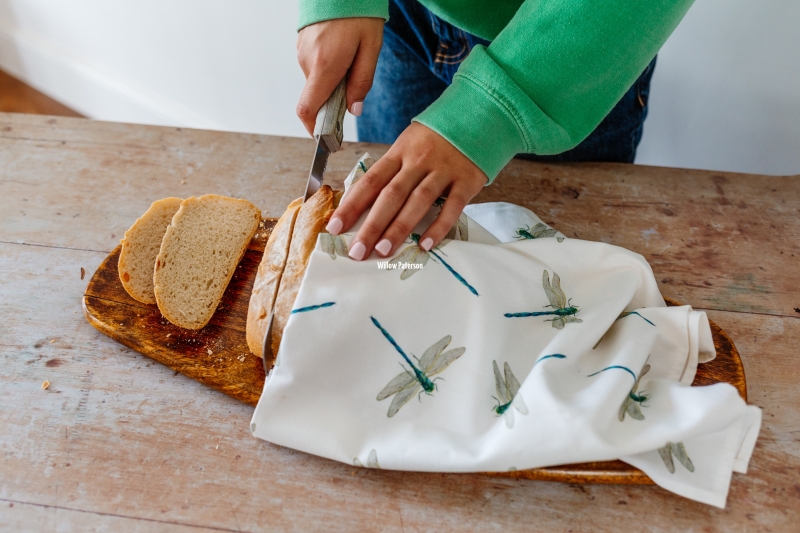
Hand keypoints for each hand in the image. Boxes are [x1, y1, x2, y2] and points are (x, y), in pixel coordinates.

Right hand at [296, 18, 383, 132]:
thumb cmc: (359, 14)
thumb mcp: (370, 49)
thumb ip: (361, 82)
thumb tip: (353, 110)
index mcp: (324, 66)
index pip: (308, 110)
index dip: (314, 130)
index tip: (326, 140)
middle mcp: (307, 62)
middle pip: (315, 98)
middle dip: (332, 103)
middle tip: (352, 93)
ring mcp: (301, 53)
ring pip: (315, 83)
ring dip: (331, 84)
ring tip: (350, 63)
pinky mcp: (301, 45)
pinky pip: (313, 68)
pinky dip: (326, 71)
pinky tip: (341, 54)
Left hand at [326, 123, 487, 259]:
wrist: (480, 114)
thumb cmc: (437, 138)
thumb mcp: (409, 145)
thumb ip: (391, 171)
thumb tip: (362, 202)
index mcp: (399, 152)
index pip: (370, 181)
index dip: (351, 205)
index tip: (334, 227)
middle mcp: (419, 160)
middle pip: (390, 195)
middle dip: (371, 225)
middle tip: (357, 251)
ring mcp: (444, 170)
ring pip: (417, 201)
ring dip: (399, 228)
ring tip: (383, 250)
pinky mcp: (467, 180)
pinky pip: (452, 207)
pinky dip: (438, 227)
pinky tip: (424, 244)